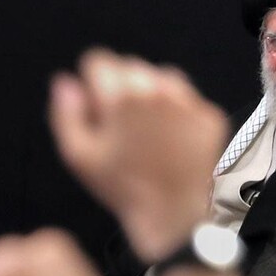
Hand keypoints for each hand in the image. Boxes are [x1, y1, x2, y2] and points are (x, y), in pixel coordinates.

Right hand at [50, 50, 228, 262]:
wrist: (171, 216)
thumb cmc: (121, 188)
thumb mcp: (78, 155)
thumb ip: (66, 112)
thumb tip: (65, 80)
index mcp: (121, 96)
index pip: (99, 60)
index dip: (93, 83)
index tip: (97, 106)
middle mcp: (157, 89)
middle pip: (130, 65)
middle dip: (122, 87)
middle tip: (123, 125)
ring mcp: (188, 101)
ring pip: (162, 77)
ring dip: (151, 93)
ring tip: (148, 131)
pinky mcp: (209, 116)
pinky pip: (188, 98)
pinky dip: (178, 111)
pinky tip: (171, 139)